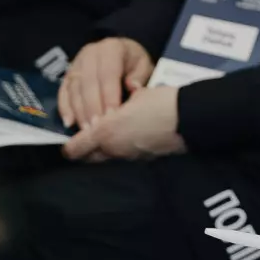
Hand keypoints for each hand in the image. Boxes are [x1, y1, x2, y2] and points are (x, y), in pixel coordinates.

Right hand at [58, 37, 154, 129]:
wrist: (123, 54)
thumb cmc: (135, 63)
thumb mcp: (144, 65)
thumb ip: (140, 75)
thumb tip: (133, 87)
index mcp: (111, 48)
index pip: (108, 74)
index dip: (109, 95)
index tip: (112, 115)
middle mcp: (90, 53)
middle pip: (88, 82)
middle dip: (92, 107)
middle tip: (97, 128)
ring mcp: (76, 63)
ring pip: (74, 88)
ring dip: (79, 111)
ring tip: (86, 130)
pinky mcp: (68, 74)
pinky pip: (63, 91)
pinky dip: (65, 108)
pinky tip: (69, 123)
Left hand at [61, 84, 183, 161]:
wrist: (190, 119)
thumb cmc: (159, 102)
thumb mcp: (133, 98)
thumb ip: (116, 108)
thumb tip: (111, 112)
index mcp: (105, 133)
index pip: (75, 149)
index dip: (69, 146)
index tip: (70, 139)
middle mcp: (113, 150)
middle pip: (88, 158)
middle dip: (84, 150)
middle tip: (87, 136)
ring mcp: (129, 158)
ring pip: (106, 158)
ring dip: (103, 150)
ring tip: (110, 134)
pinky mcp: (143, 161)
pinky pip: (123, 158)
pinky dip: (121, 150)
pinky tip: (129, 138)